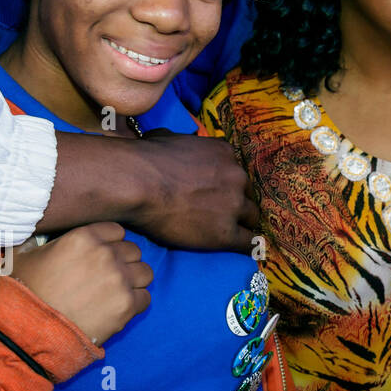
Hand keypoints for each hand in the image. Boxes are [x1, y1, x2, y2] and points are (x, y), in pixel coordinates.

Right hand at [10, 222, 151, 344]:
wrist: (28, 334)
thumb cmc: (23, 294)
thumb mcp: (21, 257)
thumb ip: (33, 238)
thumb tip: (29, 225)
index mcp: (84, 237)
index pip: (116, 231)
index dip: (110, 244)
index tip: (101, 256)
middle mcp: (106, 255)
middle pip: (133, 252)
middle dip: (123, 262)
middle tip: (107, 278)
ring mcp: (119, 280)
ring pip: (145, 273)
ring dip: (133, 282)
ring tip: (116, 293)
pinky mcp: (127, 305)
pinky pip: (145, 298)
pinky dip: (135, 304)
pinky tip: (117, 309)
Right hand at [131, 131, 259, 251]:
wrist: (139, 183)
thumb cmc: (146, 159)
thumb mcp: (168, 138)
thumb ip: (180, 143)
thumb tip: (169, 140)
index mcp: (224, 153)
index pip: (234, 171)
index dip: (226, 184)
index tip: (218, 192)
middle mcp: (236, 176)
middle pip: (246, 193)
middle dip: (236, 202)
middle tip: (222, 213)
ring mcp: (234, 204)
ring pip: (251, 217)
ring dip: (242, 224)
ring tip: (232, 232)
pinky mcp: (226, 232)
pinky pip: (247, 242)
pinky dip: (245, 247)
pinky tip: (246, 252)